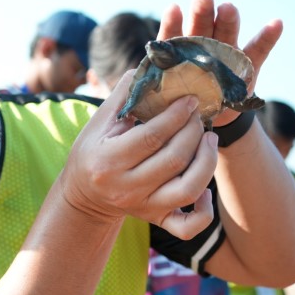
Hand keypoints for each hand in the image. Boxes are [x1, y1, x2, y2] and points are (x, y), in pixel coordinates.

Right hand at [62, 73, 217, 238]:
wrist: (85, 196)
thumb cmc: (93, 152)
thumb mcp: (98, 123)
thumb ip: (123, 96)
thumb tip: (149, 68)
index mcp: (108, 161)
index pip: (151, 136)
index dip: (176, 116)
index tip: (190, 99)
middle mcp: (126, 188)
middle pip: (174, 160)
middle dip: (193, 131)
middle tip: (199, 116)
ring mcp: (143, 207)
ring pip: (188, 190)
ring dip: (207, 161)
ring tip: (210, 140)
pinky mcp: (156, 220)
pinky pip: (188, 226)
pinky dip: (205, 211)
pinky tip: (206, 189)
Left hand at [157, 0, 282, 126]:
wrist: (205, 117)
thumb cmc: (178, 102)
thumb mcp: (161, 96)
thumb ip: (151, 84)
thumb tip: (121, 81)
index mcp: (179, 52)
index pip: (175, 34)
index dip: (173, 23)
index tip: (172, 8)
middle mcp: (203, 46)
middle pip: (202, 27)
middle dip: (202, 12)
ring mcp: (226, 53)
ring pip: (227, 33)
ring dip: (228, 20)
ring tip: (228, 7)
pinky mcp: (247, 65)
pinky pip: (259, 50)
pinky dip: (268, 37)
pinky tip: (277, 23)